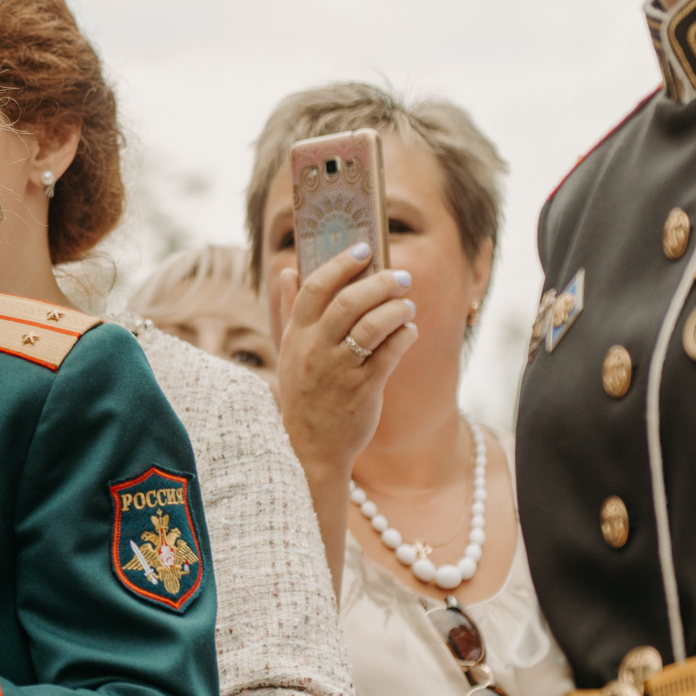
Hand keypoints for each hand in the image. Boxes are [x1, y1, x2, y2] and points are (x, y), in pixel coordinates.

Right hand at [273, 242, 416, 489]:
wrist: (309, 447)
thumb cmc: (303, 393)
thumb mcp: (288, 351)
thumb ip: (287, 310)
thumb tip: (286, 271)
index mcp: (296, 335)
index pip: (314, 288)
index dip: (340, 264)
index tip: (363, 248)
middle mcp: (314, 349)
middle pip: (347, 302)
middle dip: (379, 283)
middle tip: (401, 276)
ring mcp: (338, 370)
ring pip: (371, 326)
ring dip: (396, 309)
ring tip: (407, 305)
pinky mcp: (363, 389)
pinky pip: (389, 354)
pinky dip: (404, 336)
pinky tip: (409, 332)